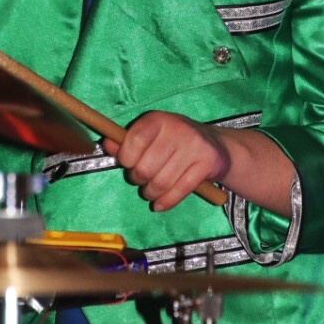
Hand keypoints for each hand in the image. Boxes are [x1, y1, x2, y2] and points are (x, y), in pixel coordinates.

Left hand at [103, 109, 294, 215]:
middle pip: (145, 167)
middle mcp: (177, 129)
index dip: (125, 158)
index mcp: (158, 119)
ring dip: (151, 193)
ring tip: (150, 191)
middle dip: (138, 179)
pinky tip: (159, 204)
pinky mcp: (207, 163)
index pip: (134, 140)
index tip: (127, 164)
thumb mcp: (152, 135)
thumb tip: (107, 144)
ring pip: (161, 182)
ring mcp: (194, 146)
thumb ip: (127, 140)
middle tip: (141, 179)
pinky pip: (180, 191)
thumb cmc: (175, 141)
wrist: (215, 145)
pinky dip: (166, 202)